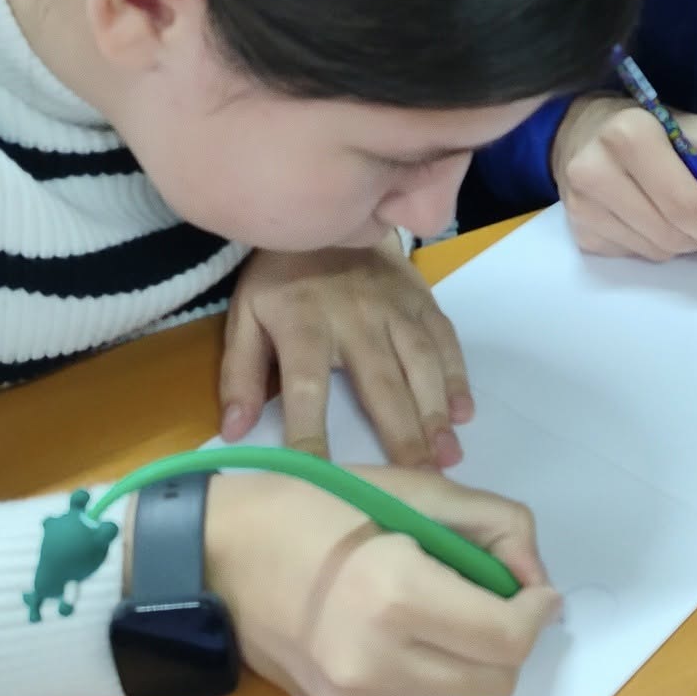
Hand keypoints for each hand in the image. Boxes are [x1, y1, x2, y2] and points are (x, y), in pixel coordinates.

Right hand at [204, 465, 560, 695]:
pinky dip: (435, 670)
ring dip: (474, 658)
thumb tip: (534, 578)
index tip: (537, 588)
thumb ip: (492, 525)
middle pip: (497, 681)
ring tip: (442, 607)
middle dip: (511, 639)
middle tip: (496, 597)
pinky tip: (405, 629)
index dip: (538, 611)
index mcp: (397, 596)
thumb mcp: (411, 489)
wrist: (218, 556)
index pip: (508, 637)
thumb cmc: (314, 506)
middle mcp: (381, 662)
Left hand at [220, 239, 472, 469]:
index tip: (323, 480)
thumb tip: (233, 430)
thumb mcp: (245, 316)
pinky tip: (463, 413)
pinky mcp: (421, 299)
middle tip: (418, 481)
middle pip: (378, 382)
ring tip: (447, 457)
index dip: (311, 434)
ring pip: (419, 363)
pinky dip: (457, 376)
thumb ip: (239, 372)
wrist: (326, 214)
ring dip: (435, 412)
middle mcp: (354, 316)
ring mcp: (394, 306)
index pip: (305, 387)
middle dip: (401, 434)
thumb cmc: (283, 277)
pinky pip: (444, 340)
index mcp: (302, 324)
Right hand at [552, 92, 696, 261]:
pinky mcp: (579, 233)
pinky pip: (634, 257)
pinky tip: (647, 218)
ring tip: (674, 212)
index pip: (686, 205)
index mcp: (630, 135)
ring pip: (655, 252)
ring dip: (678, 242)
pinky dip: (653, 244)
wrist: (582, 132)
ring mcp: (582, 206)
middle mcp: (596, 170)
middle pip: (672, 235)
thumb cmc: (651, 128)